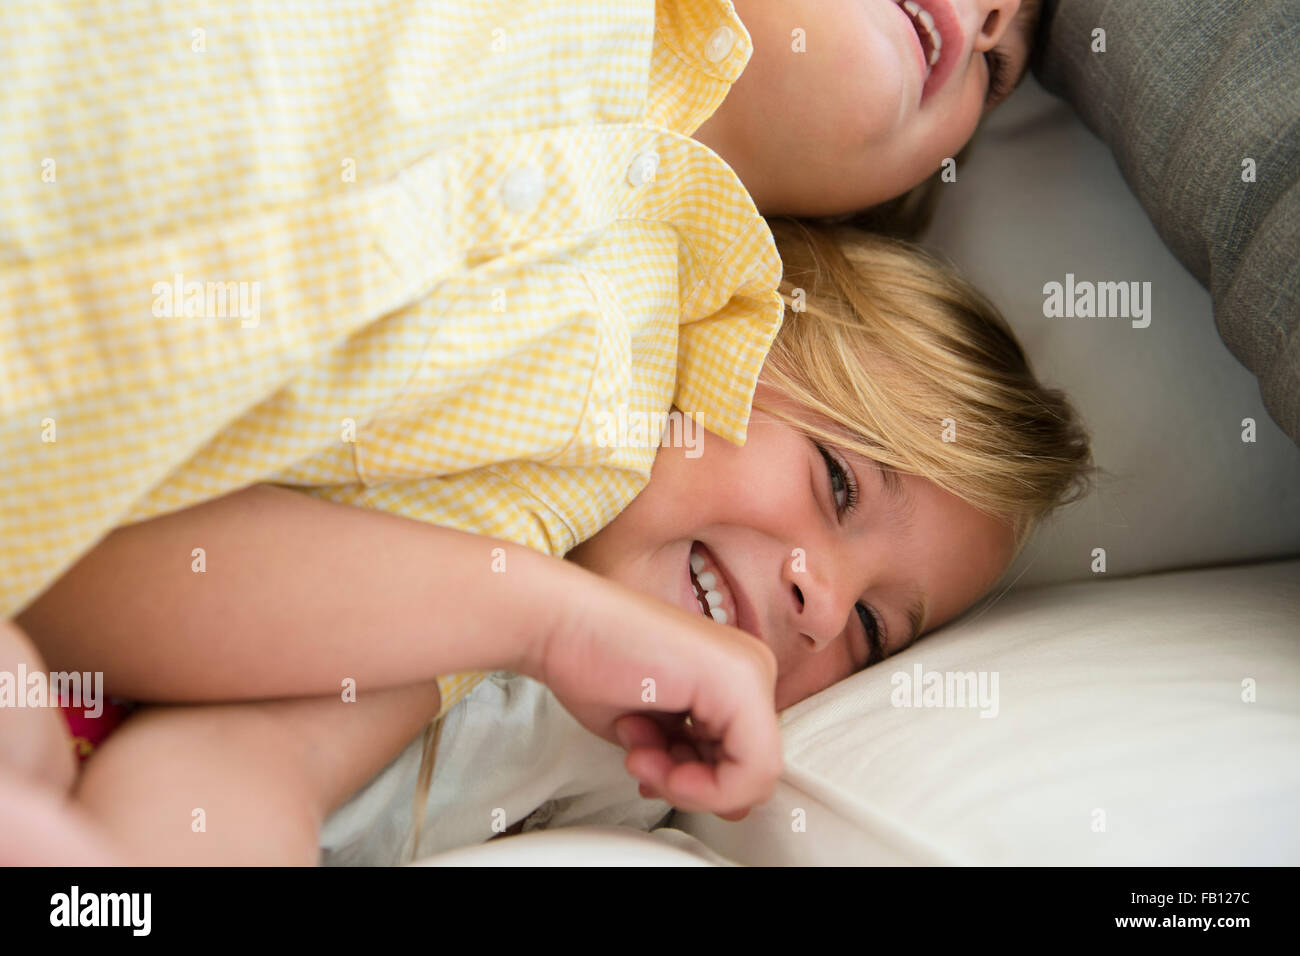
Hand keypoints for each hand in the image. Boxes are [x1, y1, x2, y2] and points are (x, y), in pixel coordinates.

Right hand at [521, 572, 782, 820]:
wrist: (560, 623)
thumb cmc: (592, 663)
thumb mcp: (657, 732)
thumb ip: (696, 763)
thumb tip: (734, 806)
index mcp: (738, 677)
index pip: (746, 763)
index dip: (696, 786)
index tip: (651, 768)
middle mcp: (754, 669)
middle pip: (751, 773)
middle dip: (691, 786)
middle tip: (641, 760)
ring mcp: (752, 671)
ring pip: (753, 778)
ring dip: (683, 784)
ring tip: (637, 749)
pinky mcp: (741, 681)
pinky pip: (749, 770)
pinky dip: (695, 786)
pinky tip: (645, 751)